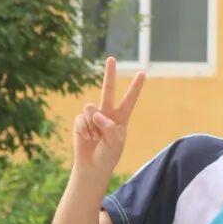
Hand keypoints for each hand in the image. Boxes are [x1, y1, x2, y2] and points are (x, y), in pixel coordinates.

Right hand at [73, 57, 144, 175]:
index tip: (143, 72)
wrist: (93, 165)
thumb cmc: (109, 154)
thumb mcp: (115, 142)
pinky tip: (87, 138)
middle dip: (109, 74)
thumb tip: (95, 112)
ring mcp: (92, 116)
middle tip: (111, 58)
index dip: (135, 86)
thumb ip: (108, 126)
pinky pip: (80, 119)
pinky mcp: (80, 121)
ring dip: (92, 125)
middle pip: (108, 90)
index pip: (130, 99)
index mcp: (122, 117)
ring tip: (95, 137)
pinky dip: (83, 129)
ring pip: (90, 108)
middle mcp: (107, 113)